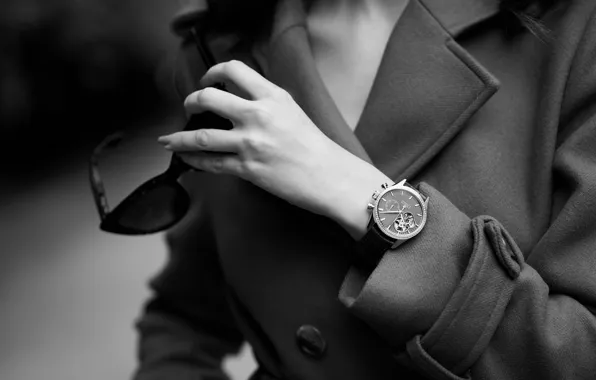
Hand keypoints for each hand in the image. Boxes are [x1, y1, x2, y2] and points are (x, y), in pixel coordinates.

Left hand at [158, 60, 390, 238]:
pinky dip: (193, 160)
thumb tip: (239, 100)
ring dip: (179, 137)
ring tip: (170, 139)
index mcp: (272, 96)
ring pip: (200, 135)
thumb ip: (265, 101)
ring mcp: (250, 143)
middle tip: (188, 107)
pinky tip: (186, 158)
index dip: (212, 73)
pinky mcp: (246, 169)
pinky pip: (210, 163)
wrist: (330, 176)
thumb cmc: (315, 146)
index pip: (232, 70)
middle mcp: (257, 115)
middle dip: (190, 102)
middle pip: (208, 99)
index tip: (206, 81)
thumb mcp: (292, 110)